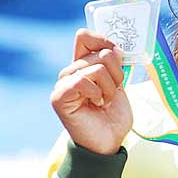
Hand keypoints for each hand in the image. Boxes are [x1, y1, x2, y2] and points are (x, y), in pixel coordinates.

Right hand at [50, 29, 132, 154]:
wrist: (109, 141)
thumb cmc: (114, 115)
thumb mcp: (119, 83)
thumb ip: (114, 63)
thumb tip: (114, 48)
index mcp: (84, 65)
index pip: (85, 37)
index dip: (103, 40)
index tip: (119, 55)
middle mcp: (71, 71)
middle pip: (99, 53)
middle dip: (116, 73)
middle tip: (113, 92)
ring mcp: (63, 83)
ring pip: (96, 67)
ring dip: (109, 86)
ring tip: (105, 101)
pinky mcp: (59, 96)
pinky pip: (82, 81)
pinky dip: (97, 92)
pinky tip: (96, 104)